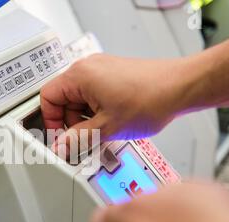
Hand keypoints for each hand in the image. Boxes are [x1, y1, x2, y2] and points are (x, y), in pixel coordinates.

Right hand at [40, 54, 190, 153]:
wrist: (181, 87)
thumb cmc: (151, 98)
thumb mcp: (107, 127)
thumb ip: (78, 139)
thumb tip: (61, 146)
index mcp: (79, 75)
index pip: (47, 98)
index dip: (51, 121)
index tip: (61, 137)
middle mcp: (88, 68)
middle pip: (63, 100)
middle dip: (72, 122)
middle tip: (87, 137)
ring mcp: (101, 70)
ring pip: (79, 100)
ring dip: (87, 118)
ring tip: (106, 129)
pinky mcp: (113, 75)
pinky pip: (94, 95)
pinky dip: (98, 111)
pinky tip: (113, 121)